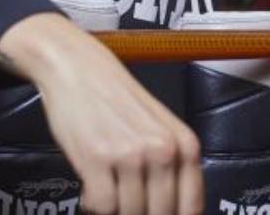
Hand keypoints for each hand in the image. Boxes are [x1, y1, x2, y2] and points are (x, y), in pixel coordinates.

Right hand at [0, 13, 202, 214]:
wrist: (78, 69)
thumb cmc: (117, 99)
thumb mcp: (159, 128)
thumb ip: (172, 167)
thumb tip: (171, 209)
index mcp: (185, 144)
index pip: (190, 207)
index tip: (157, 214)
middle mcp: (163, 150)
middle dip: (140, 214)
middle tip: (124, 202)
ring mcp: (131, 155)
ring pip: (130, 213)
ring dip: (115, 209)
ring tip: (107, 191)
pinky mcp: (98, 159)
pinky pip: (102, 206)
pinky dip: (94, 205)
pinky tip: (91, 189)